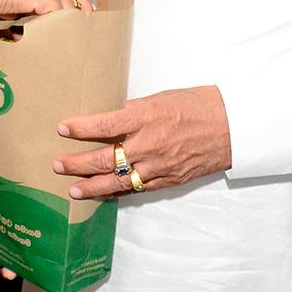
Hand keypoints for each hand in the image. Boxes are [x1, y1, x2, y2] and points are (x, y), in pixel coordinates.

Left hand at [54, 86, 230, 199]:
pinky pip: (139, 188)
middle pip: (105, 158)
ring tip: (73, 190)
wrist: (233, 126)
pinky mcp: (169, 179)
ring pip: (119, 180)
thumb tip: (114, 117)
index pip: (105, 125)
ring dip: (93, 186)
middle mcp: (150, 143)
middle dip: (78, 163)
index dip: (80, 128)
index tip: (62, 128)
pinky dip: (120, 192)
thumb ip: (136, 110)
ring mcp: (159, 165)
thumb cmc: (200, 105)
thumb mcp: (163, 97)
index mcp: (147, 116)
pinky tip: (105, 194)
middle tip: (58, 165)